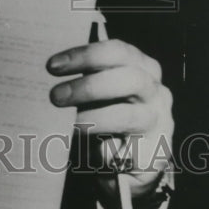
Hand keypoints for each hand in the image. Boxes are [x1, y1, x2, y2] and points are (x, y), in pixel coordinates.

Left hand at [47, 39, 173, 199]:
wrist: (132, 157)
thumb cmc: (108, 112)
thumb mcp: (99, 90)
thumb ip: (85, 78)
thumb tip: (50, 74)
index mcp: (142, 67)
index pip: (117, 51)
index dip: (85, 56)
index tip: (53, 66)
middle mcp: (155, 91)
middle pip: (130, 79)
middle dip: (89, 87)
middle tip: (56, 96)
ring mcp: (158, 123)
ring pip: (129, 116)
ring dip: (94, 119)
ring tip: (70, 124)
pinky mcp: (154, 153)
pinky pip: (129, 151)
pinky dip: (108, 151)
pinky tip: (95, 151)